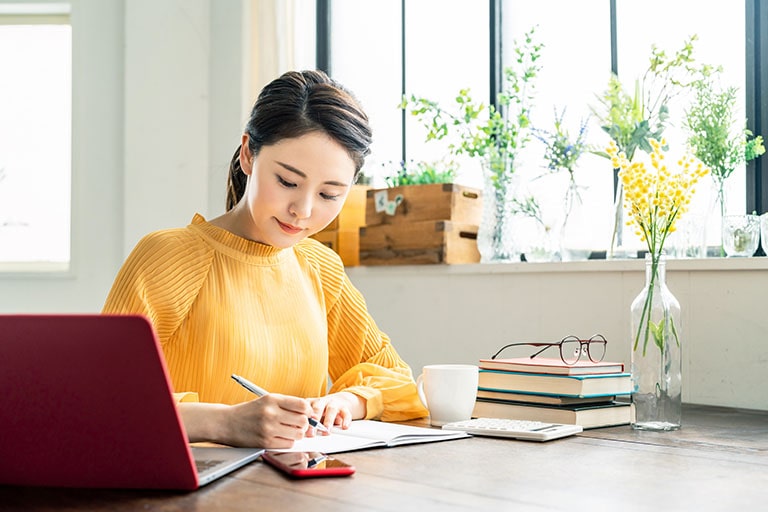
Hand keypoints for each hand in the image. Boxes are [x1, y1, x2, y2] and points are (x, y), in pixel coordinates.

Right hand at [178, 393, 317, 448]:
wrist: (226, 423)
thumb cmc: (248, 412)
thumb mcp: (266, 400)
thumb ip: (286, 405)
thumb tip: (308, 413)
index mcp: (272, 399)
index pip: (302, 405)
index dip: (308, 411)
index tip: (306, 414)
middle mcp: (271, 413)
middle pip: (303, 421)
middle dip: (304, 424)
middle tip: (297, 425)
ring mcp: (268, 428)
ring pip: (298, 434)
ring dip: (296, 434)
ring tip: (289, 432)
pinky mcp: (265, 442)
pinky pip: (288, 444)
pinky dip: (288, 442)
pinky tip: (281, 438)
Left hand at [307, 392, 365, 432]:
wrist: (336, 401)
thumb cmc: (320, 412)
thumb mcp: (311, 416)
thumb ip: (307, 424)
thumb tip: (302, 435)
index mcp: (311, 403)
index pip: (305, 409)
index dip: (303, 419)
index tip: (302, 429)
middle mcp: (322, 401)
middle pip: (317, 408)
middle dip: (314, 420)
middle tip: (311, 432)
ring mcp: (333, 403)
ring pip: (332, 409)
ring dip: (329, 420)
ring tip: (327, 430)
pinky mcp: (344, 408)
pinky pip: (346, 413)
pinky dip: (346, 420)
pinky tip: (344, 427)